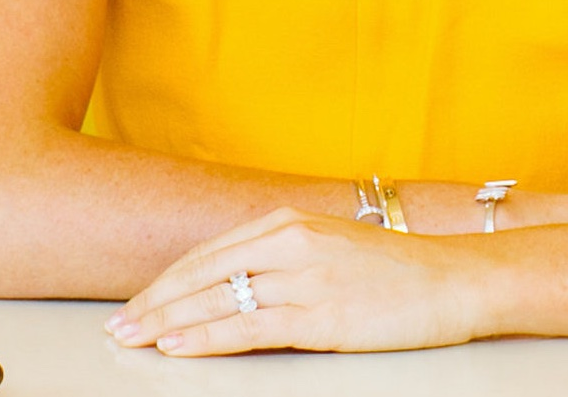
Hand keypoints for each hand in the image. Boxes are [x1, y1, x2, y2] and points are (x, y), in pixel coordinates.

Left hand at [105, 206, 492, 355]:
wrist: (450, 279)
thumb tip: (231, 281)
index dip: (167, 280)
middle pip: (204, 273)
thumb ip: (281, 255)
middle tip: (117, 326)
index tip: (136, 303)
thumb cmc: (392, 269)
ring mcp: (305, 277)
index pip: (210, 252)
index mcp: (288, 222)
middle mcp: (290, 242)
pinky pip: (250, 327)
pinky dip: (208, 337)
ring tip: (134, 338)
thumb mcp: (328, 246)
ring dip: (169, 321)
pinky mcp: (321, 313)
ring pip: (219, 299)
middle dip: (155, 302)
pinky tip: (181, 345)